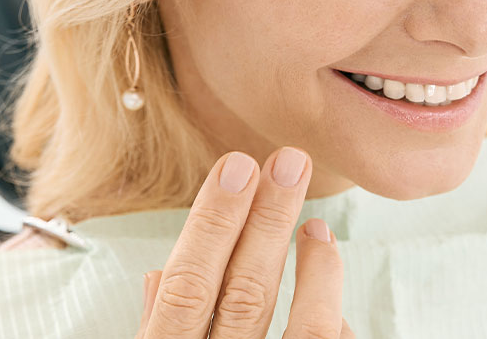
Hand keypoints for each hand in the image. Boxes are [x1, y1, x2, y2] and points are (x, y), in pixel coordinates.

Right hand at [136, 147, 354, 337]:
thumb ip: (160, 328)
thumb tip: (157, 274)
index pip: (185, 288)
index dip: (211, 226)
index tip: (235, 166)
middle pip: (244, 295)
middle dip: (266, 223)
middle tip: (288, 163)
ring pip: (304, 327)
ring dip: (315, 265)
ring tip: (317, 224)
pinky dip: (330, 309)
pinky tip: (323, 267)